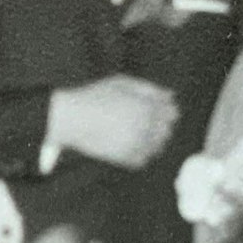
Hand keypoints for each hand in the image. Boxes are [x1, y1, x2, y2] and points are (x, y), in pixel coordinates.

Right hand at [47, 75, 178, 169]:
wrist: (70, 118)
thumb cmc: (95, 96)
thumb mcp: (122, 83)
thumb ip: (149, 89)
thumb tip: (171, 96)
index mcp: (146, 107)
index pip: (172, 113)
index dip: (164, 111)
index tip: (150, 109)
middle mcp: (145, 127)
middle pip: (167, 131)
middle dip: (159, 126)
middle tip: (137, 121)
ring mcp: (136, 144)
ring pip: (157, 147)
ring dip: (149, 141)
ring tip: (129, 132)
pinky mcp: (125, 158)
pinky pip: (143, 159)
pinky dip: (138, 154)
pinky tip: (124, 144)